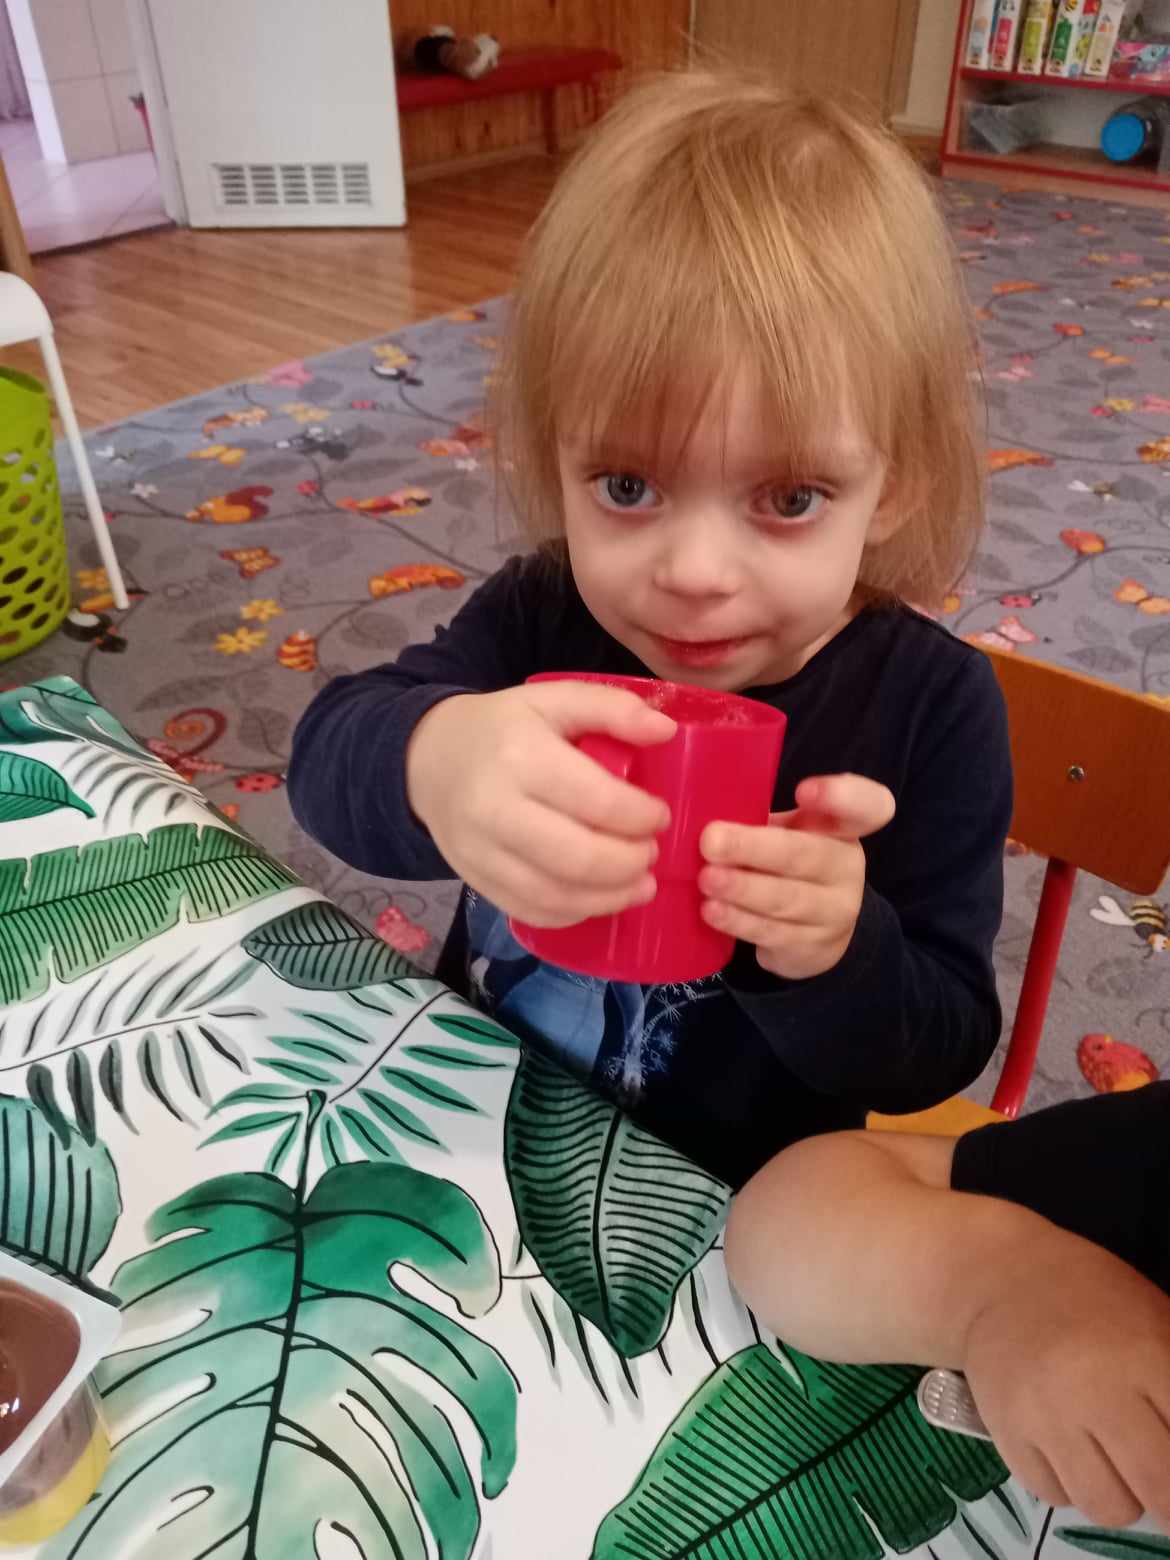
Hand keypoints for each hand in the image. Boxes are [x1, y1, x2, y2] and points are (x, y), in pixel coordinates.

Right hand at [406, 682, 674, 926]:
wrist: (429, 759)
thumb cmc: (502, 728)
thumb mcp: (553, 700)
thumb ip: (612, 708)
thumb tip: (666, 731)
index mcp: (520, 756)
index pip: (597, 801)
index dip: (641, 817)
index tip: (660, 816)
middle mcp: (495, 809)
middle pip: (578, 858)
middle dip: (630, 862)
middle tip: (651, 853)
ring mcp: (480, 853)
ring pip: (557, 895)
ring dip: (611, 898)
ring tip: (640, 884)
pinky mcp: (476, 881)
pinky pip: (532, 912)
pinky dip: (575, 913)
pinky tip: (599, 898)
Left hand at [698, 774, 894, 979]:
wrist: (818, 930)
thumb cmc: (791, 864)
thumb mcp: (790, 833)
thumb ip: (760, 819)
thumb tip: (698, 814)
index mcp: (842, 828)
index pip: (867, 806)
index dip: (841, 796)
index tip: (803, 791)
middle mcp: (846, 868)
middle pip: (807, 855)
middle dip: (755, 848)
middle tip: (711, 841)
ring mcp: (835, 911)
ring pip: (787, 899)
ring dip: (742, 889)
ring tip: (707, 879)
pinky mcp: (813, 946)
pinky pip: (773, 933)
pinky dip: (739, 921)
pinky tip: (712, 911)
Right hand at [963, 1243, 1169, 1532]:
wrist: (1001, 1276)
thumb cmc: (1095, 1297)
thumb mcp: (1158, 1320)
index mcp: (1144, 1355)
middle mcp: (1093, 1390)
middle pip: (1160, 1490)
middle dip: (1168, 1495)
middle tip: (1159, 1478)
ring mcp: (1044, 1415)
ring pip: (1107, 1507)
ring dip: (1120, 1494)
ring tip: (1114, 1461)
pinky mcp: (1005, 1431)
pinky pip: (1054, 1496)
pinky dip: (1069, 1484)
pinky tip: (1070, 1449)